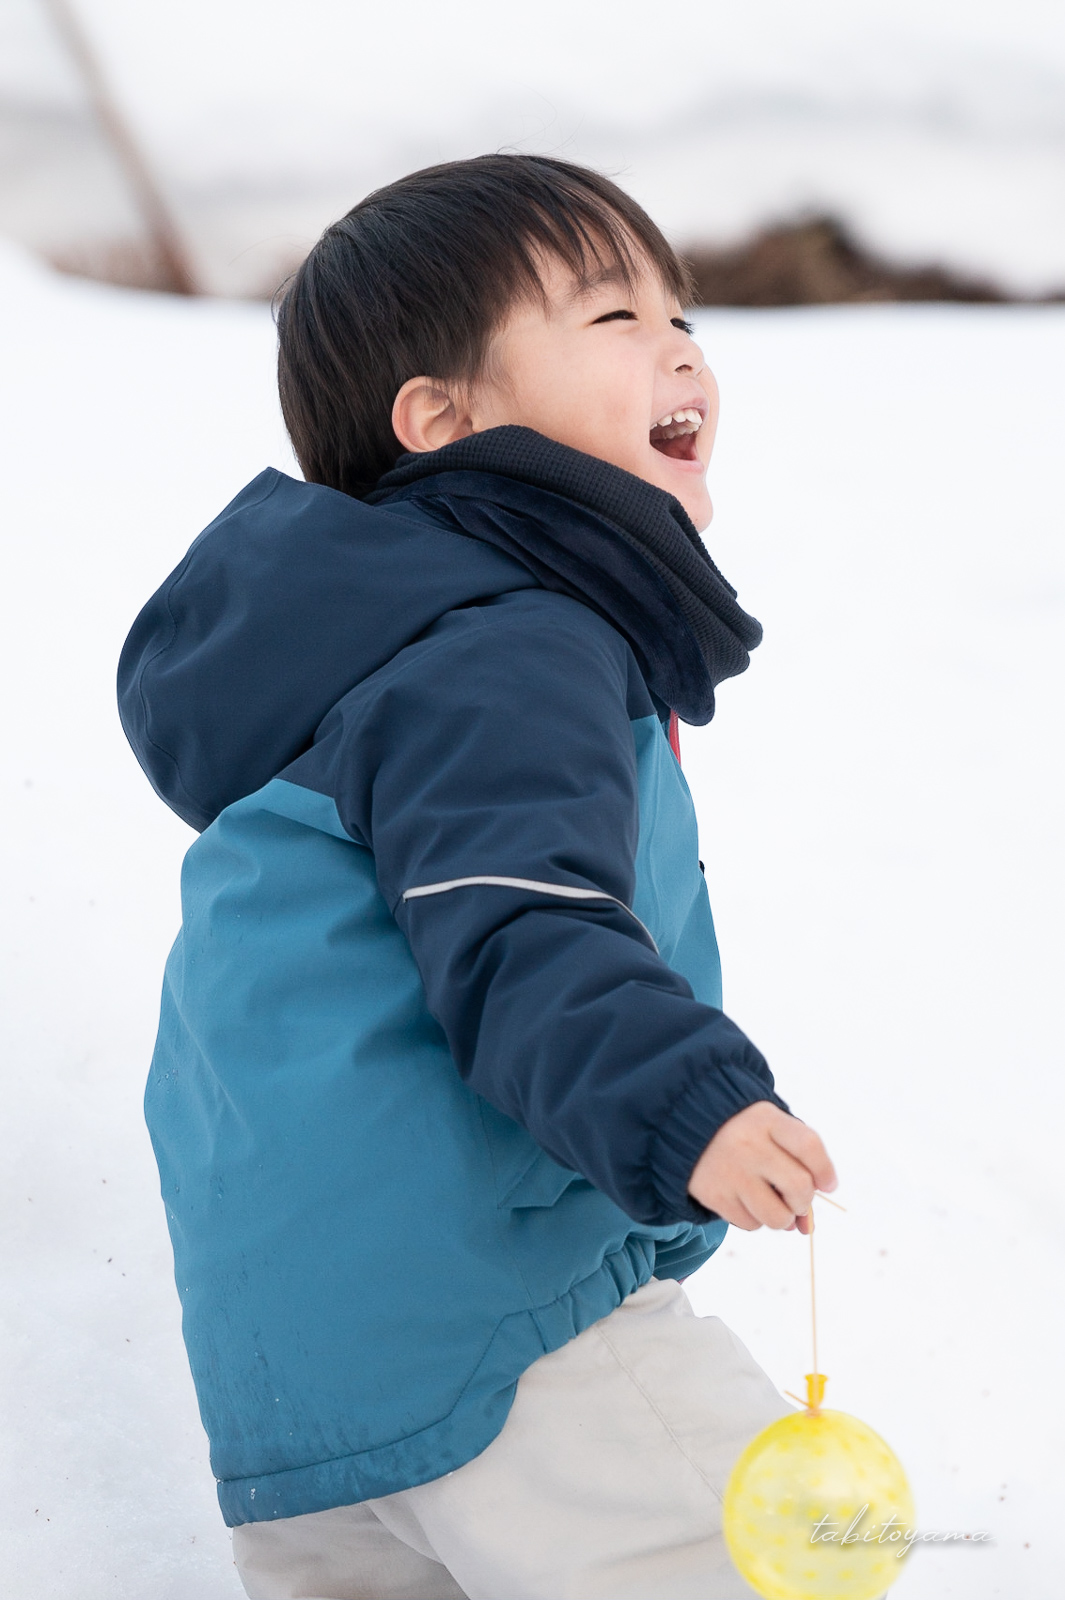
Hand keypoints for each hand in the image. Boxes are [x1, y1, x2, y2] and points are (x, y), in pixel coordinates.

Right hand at [688, 1101, 836, 1232]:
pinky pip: (751, 1224)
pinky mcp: (714, 1195)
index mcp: (766, 1119)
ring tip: (770, 1201)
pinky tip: (746, 1199)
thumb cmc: (743, 1132)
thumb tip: (807, 1227)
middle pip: (799, 1186)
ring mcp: (730, 1171)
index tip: (828, 1185)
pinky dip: (756, 1219)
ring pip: (778, 1216)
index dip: (825, 1171)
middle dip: (805, 1201)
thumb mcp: (770, 1131)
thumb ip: (797, 1165)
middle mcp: (748, 1144)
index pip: (809, 1146)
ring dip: (783, 1217)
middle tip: (795, 1198)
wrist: (684, 1127)